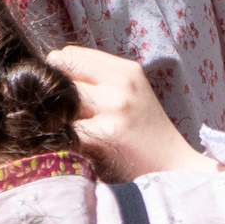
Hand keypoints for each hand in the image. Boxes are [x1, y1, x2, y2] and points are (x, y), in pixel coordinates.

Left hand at [49, 46, 217, 178]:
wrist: (172, 169)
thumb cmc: (145, 134)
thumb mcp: (131, 94)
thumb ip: (98, 79)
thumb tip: (52, 66)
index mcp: (127, 71)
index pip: (71, 54)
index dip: (59, 72)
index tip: (62, 92)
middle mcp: (121, 84)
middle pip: (61, 76)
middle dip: (54, 95)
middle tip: (62, 116)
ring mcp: (114, 108)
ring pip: (60, 102)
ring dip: (55, 117)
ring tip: (68, 131)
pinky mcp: (104, 135)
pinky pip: (65, 129)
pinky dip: (61, 138)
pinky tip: (74, 148)